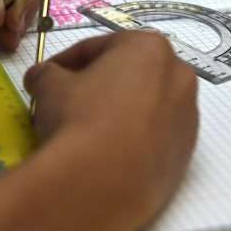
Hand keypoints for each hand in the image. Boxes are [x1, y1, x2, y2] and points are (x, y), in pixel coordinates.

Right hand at [24, 31, 198, 218]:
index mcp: (150, 47)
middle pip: (130, 74)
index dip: (66, 61)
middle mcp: (179, 76)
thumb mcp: (49, 86)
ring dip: (118, 111)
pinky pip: (154, 137)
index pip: (99, 47)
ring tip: (87, 130)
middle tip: (67, 100)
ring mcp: (187, 117)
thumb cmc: (79, 117)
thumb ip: (47, 73)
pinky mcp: (185, 154)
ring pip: (146, 106)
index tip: (46, 75)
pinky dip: (133, 139)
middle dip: (99, 83)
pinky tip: (107, 153)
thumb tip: (42, 76)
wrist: (102, 183)